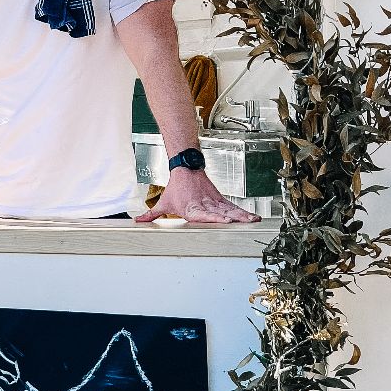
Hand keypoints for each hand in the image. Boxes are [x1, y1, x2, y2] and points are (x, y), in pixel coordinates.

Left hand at [134, 168, 259, 224]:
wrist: (185, 168)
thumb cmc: (176, 187)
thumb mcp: (163, 202)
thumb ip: (152, 214)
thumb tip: (138, 220)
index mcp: (192, 208)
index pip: (204, 214)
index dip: (214, 217)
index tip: (225, 220)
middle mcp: (205, 204)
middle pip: (220, 212)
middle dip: (233, 218)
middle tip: (243, 222)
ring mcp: (213, 201)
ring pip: (229, 209)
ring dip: (241, 215)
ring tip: (252, 221)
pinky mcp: (219, 199)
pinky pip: (232, 206)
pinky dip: (242, 212)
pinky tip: (251, 217)